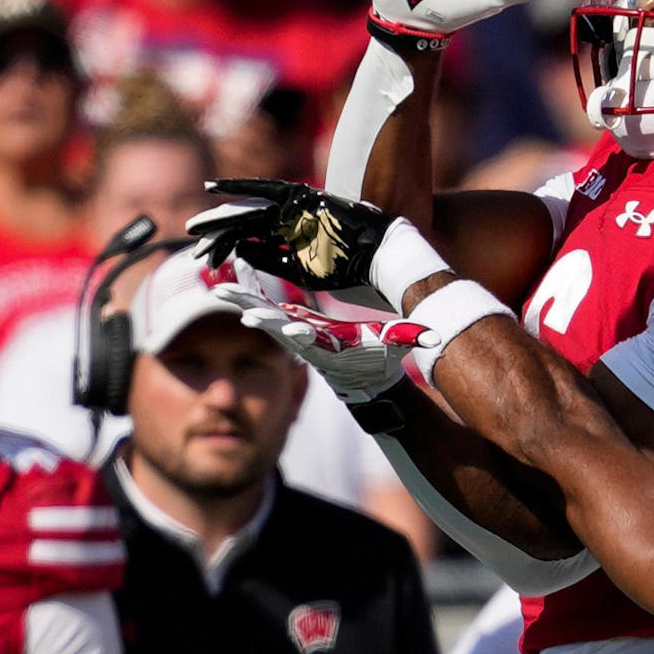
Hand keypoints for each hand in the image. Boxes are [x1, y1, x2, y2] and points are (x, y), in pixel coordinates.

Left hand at [240, 290, 427, 401]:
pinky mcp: (291, 324)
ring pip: (264, 312)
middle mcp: (304, 340)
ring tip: (219, 287)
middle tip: (232, 301)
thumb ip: (409, 340)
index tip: (272, 323)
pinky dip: (252, 288)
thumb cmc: (379, 363)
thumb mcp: (394, 350)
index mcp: (327, 345)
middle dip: (256, 313)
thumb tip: (433, 335)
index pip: (306, 337)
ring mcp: (294, 332)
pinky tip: (235, 274)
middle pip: (275, 325)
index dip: (290, 329)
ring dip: (244, 299)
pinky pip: (266, 303)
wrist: (363, 379)